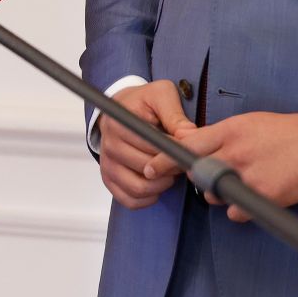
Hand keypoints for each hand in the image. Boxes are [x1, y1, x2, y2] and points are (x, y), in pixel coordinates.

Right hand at [98, 80, 194, 209]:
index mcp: (120, 123)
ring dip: (160, 185)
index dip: (172, 152)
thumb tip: (190, 136)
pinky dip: (147, 199)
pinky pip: (129, 200)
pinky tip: (157, 186)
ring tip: (170, 174)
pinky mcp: (109, 179)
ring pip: (138, 188)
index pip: (151, 147)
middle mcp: (109, 145)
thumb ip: (175, 114)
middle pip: (146, 169)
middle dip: (170, 169)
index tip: (184, 150)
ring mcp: (107, 164)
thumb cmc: (143, 102)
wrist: (122, 108)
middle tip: (181, 163)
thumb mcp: (161, 96)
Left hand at [167, 111, 297, 222]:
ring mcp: (249, 176)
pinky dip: (239, 209)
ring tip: (241, 183)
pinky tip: (253, 197)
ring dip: (220, 194)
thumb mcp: (246, 122)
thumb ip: (219, 135)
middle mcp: (234, 153)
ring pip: (214, 195)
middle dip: (198, 178)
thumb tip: (193, 146)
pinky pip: (235, 212)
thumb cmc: (284, 131)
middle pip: (196, 174)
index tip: (153, 167)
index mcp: (229, 131)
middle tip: (211, 176)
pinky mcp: (265, 196)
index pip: (186, 146)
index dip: (165, 158)